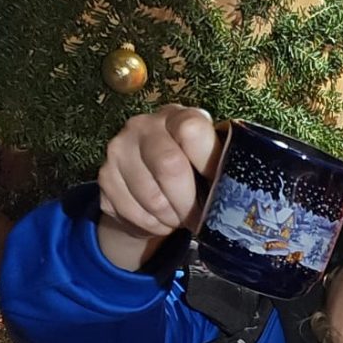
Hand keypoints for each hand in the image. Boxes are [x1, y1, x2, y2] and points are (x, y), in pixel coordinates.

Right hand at [97, 105, 220, 268]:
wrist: (151, 180)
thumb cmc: (192, 170)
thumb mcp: (211, 162)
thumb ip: (222, 168)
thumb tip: (237, 197)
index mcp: (179, 116)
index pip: (191, 130)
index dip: (208, 165)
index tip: (218, 189)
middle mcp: (144, 125)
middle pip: (168, 165)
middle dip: (188, 203)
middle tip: (198, 219)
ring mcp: (118, 149)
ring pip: (150, 196)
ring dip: (171, 218)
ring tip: (179, 218)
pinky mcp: (105, 177)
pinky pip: (131, 212)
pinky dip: (151, 226)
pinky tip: (159, 219)